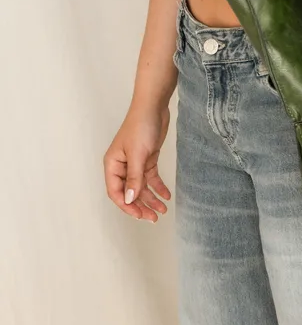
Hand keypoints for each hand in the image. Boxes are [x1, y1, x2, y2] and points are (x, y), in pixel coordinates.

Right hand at [103, 103, 171, 221]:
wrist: (154, 106)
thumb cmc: (141, 126)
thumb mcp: (138, 154)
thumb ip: (135, 177)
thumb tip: (130, 199)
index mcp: (112, 165)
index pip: (116, 192)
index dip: (127, 206)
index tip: (140, 216)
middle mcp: (122, 167)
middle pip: (130, 192)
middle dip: (141, 206)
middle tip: (153, 218)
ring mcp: (135, 163)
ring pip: (141, 187)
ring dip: (151, 198)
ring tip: (162, 210)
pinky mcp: (147, 158)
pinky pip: (151, 177)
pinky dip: (158, 187)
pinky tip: (166, 195)